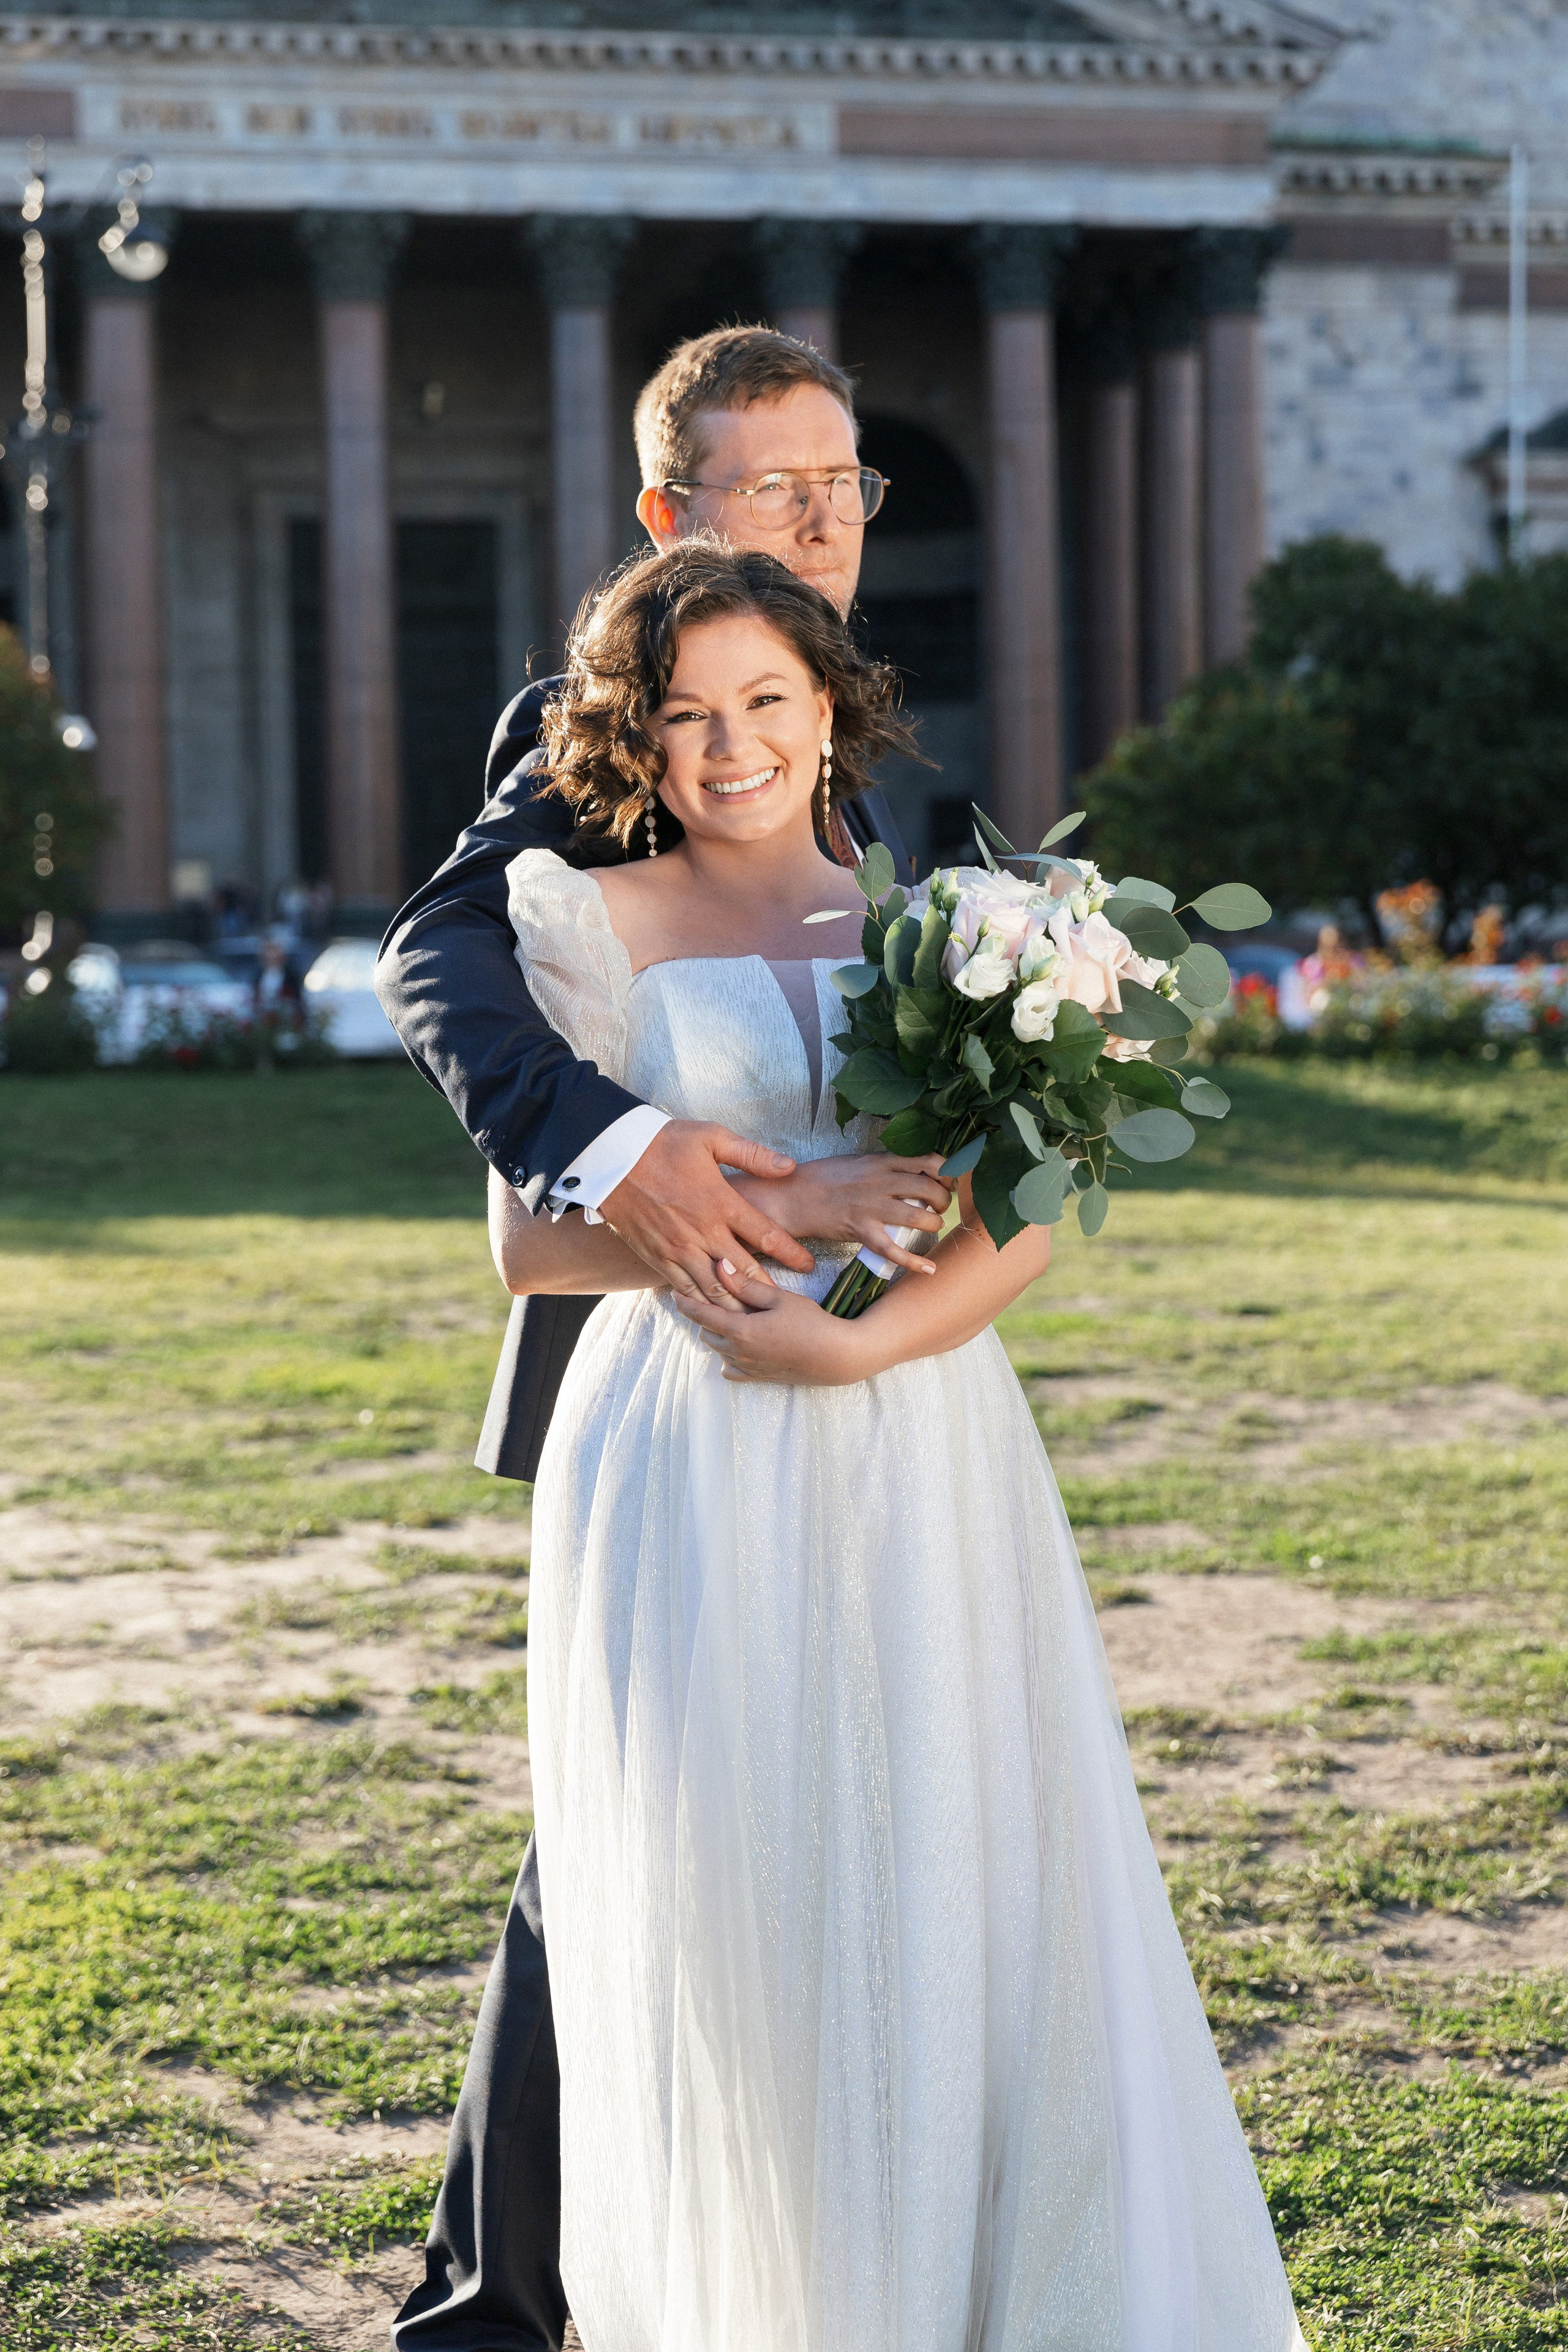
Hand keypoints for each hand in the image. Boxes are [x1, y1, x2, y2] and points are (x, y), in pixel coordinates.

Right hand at [598, 1120, 815, 1307]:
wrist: (610, 1157)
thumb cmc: (662, 1143)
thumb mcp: (710, 1137)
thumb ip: (751, 1154)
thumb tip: (788, 1167)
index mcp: (720, 1203)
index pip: (766, 1236)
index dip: (792, 1254)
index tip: (809, 1266)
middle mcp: (702, 1232)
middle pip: (744, 1273)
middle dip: (768, 1291)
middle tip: (787, 1304)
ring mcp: (678, 1249)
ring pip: (715, 1289)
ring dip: (737, 1306)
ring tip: (756, 1317)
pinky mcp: (656, 1257)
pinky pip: (684, 1289)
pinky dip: (702, 1303)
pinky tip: (714, 1311)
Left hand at [673, 1269, 867, 1384]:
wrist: (836, 1356)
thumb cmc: (811, 1322)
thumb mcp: (779, 1298)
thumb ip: (746, 1284)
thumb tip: (721, 1266)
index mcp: (739, 1330)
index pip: (701, 1315)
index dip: (685, 1303)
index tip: (674, 1292)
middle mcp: (738, 1352)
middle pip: (706, 1332)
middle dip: (703, 1316)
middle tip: (707, 1298)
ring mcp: (748, 1367)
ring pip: (717, 1350)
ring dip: (716, 1334)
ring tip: (724, 1317)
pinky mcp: (759, 1377)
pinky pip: (731, 1370)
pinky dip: (728, 1357)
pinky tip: (737, 1346)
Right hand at [732, 1153, 951, 1277]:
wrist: (793, 1195)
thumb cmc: (825, 1178)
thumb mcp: (860, 1162)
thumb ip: (888, 1166)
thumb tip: (918, 1172)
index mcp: (881, 1160)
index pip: (929, 1161)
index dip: (947, 1173)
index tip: (949, 1181)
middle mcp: (879, 1181)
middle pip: (930, 1190)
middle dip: (944, 1201)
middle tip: (940, 1208)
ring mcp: (870, 1207)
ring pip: (918, 1217)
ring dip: (933, 1225)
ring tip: (931, 1226)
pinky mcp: (860, 1231)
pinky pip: (894, 1250)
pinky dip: (915, 1261)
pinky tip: (930, 1268)